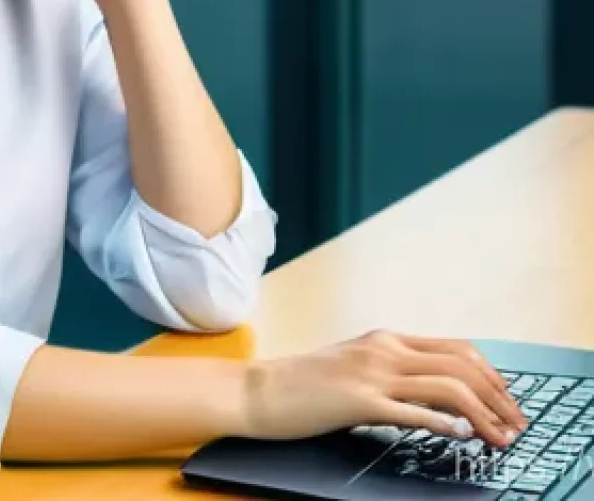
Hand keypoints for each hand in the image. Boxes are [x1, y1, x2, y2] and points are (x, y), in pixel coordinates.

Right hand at [240, 330, 527, 448]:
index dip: (492, 377)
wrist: (261, 391)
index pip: (456, 348)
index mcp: (385, 339)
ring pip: (445, 386)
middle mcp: (383, 349)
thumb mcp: (355, 364)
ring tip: (500, 439)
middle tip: (516, 425)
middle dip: (498, 397)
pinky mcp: (357, 402)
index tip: (509, 403)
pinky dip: (445, 423)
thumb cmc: (305, 383)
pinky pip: (411, 411)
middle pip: (460, 364)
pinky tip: (461, 436)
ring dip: (483, 415)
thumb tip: (435, 389)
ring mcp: (370, 373)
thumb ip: (391, 368)